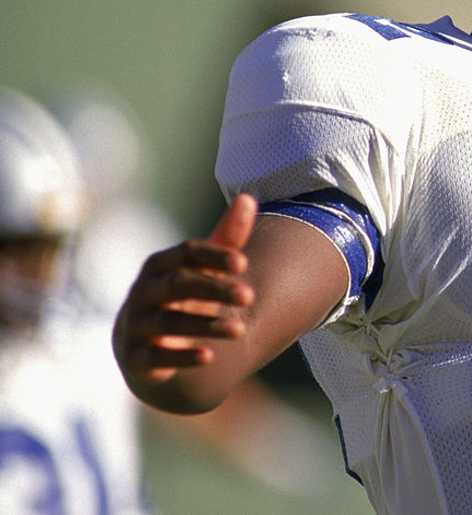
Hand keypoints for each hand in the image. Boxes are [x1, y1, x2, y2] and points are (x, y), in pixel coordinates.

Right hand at [114, 194, 257, 385]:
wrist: (147, 345)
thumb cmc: (184, 295)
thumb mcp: (204, 267)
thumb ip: (227, 237)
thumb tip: (249, 197)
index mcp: (160, 265)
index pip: (185, 253)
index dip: (213, 256)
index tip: (243, 263)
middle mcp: (143, 292)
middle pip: (178, 285)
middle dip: (214, 289)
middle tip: (250, 296)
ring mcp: (136, 326)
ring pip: (169, 323)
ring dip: (205, 325)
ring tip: (241, 330)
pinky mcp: (136, 359)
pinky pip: (155, 359)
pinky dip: (181, 358)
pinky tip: (209, 357)